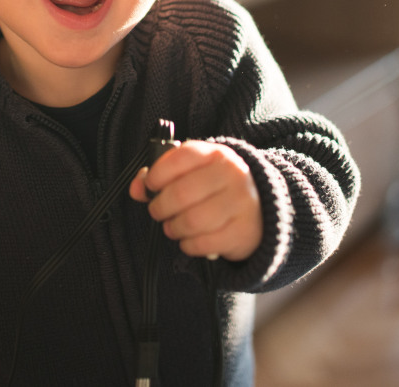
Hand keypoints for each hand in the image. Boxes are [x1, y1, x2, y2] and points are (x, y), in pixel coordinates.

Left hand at [129, 140, 262, 262]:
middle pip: (180, 193)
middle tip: (158, 211)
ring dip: (173, 228)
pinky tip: (190, 240)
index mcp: (215, 154)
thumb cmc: (217, 188)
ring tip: (173, 227)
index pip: (179, 157)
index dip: (157, 174)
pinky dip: (189, 245)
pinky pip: (203, 243)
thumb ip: (161, 175)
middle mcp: (231, 174)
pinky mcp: (243, 231)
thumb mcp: (194, 172)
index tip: (151, 185)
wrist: (261, 208)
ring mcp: (241, 203)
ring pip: (191, 221)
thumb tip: (137, 188)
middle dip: (160, 207)